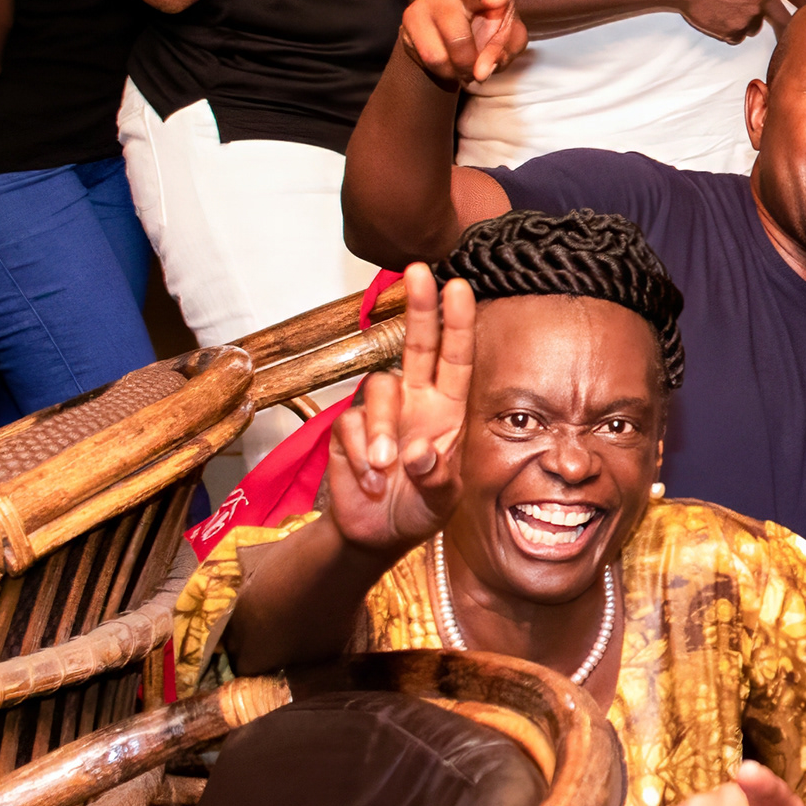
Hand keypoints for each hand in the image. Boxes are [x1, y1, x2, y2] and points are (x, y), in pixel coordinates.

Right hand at [322, 266, 473, 552]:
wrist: (376, 535)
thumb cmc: (419, 509)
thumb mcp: (442, 500)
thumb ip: (437, 477)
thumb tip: (421, 452)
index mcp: (448, 410)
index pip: (456, 359)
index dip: (457, 323)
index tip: (459, 287)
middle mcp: (415, 401)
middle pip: (416, 344)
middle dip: (418, 307)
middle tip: (418, 271)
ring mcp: (381, 413)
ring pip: (379, 389)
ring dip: (382, 429)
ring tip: (384, 467)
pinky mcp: (346, 429)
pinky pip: (349, 425)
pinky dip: (358, 454)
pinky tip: (367, 479)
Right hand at [402, 0, 537, 88]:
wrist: (440, 41)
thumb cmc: (483, 31)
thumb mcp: (505, 39)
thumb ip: (505, 49)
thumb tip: (481, 71)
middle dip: (486, 1)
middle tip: (499, 4)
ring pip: (456, 41)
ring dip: (467, 67)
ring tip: (469, 68)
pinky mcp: (411, 16)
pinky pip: (435, 57)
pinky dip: (448, 72)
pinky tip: (450, 66)